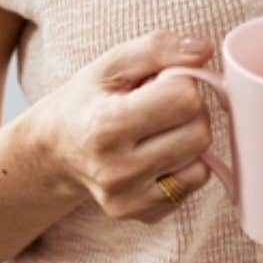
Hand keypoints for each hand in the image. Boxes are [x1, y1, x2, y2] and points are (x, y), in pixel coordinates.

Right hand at [23, 29, 216, 224]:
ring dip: (188, 140)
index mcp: (106, 126)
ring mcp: (129, 199)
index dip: (180, 83)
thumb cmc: (89, 99)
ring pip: (201, 163)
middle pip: (199, 134)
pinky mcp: (142, 215)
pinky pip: (193, 185)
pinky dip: (184, 166)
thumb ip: (159, 47)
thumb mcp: (114, 62)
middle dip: (190, 112)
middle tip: (161, 106)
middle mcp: (116, 171)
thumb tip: (204, 50)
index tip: (159, 83)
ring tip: (157, 130)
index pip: (185, 99)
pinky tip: (156, 154)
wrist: (58, 148)